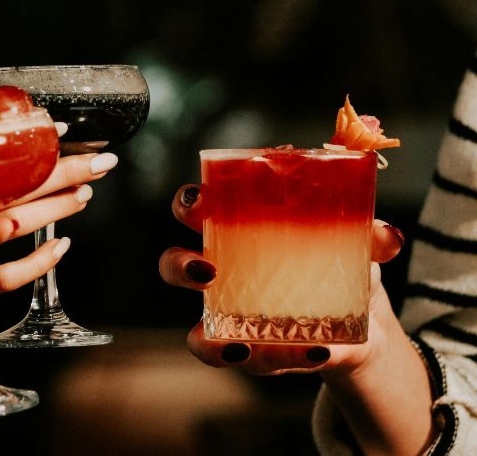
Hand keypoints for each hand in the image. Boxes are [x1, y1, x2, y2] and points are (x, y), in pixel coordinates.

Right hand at [0, 151, 118, 317]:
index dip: (32, 146)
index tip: (60, 130)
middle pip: (13, 189)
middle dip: (60, 174)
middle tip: (97, 163)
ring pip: (12, 224)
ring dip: (53, 208)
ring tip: (84, 193)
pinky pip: (1, 277)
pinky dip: (35, 264)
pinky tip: (60, 247)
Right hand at [159, 183, 434, 454]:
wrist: (358, 325)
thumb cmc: (339, 265)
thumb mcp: (355, 245)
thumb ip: (369, 236)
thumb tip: (389, 238)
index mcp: (234, 232)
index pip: (194, 210)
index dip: (187, 204)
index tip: (197, 202)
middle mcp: (220, 275)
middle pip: (173, 266)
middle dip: (180, 267)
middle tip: (206, 270)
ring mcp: (231, 320)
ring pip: (198, 336)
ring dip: (212, 343)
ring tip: (243, 344)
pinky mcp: (256, 354)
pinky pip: (255, 362)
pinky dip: (280, 358)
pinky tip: (313, 352)